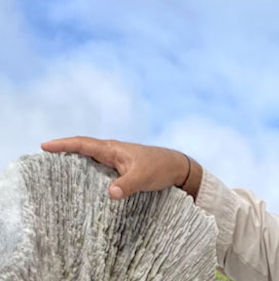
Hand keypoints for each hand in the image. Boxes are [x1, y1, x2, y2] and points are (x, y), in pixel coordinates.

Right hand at [40, 136, 199, 200]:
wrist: (177, 168)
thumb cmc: (160, 167)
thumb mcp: (144, 176)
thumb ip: (128, 184)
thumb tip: (111, 194)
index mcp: (113, 149)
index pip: (83, 144)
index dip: (64, 144)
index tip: (44, 146)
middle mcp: (111, 153)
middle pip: (81, 150)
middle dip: (62, 152)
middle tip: (40, 161)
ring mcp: (114, 161)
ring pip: (88, 160)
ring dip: (72, 164)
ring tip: (51, 173)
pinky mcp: (119, 170)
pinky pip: (96, 170)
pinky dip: (84, 174)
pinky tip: (77, 185)